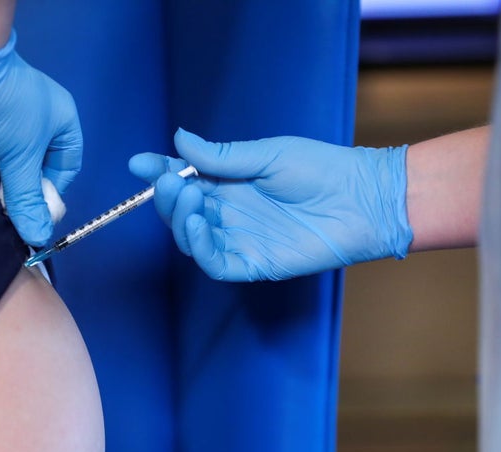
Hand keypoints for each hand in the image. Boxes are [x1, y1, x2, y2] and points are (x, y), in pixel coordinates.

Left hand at [0, 29, 81, 246]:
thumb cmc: (3, 107)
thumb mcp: (20, 157)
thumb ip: (27, 200)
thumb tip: (36, 238)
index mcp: (60, 123)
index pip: (64, 168)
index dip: (50, 192)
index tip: (32, 213)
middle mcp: (33, 120)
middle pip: (28, 167)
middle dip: (11, 185)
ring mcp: (0, 116)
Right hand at [129, 129, 412, 281]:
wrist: (362, 200)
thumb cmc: (321, 171)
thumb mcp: (268, 155)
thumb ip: (222, 155)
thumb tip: (178, 138)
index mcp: (229, 184)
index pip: (184, 179)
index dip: (159, 172)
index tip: (138, 163)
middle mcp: (228, 212)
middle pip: (182, 211)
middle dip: (169, 197)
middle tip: (173, 181)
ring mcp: (239, 239)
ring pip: (192, 238)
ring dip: (181, 221)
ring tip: (189, 199)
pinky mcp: (253, 264)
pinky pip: (216, 263)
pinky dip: (200, 248)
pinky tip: (198, 226)